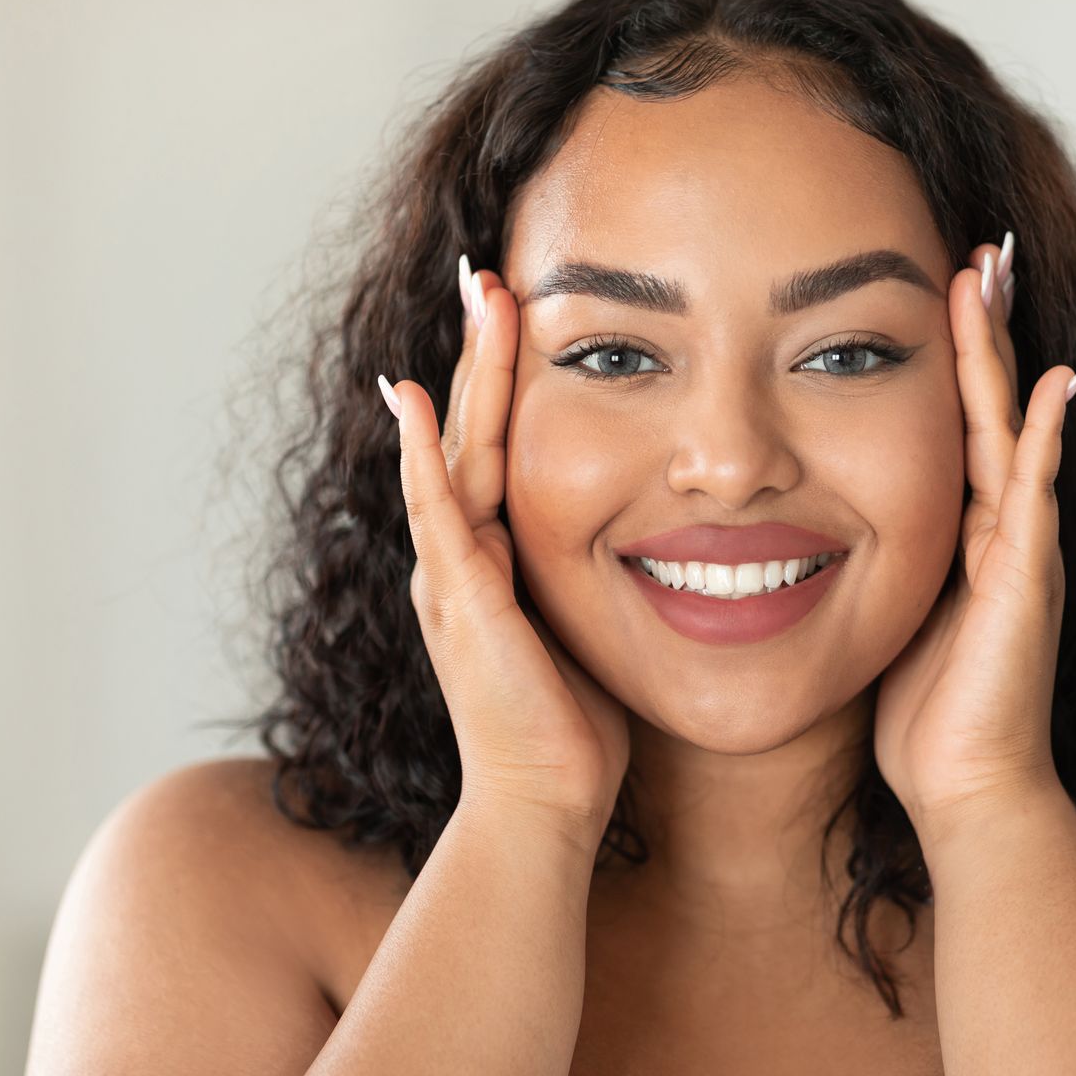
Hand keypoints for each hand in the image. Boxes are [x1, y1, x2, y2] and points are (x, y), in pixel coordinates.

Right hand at [380, 255, 630, 841]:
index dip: (510, 374)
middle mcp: (462, 554)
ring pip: (455, 452)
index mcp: (496, 555)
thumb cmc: (577, 730)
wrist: (546, 807)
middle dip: (482, 348)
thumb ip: (601, 577)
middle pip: (472, 427)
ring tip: (472, 297)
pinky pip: (438, 515)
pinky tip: (414, 400)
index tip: (525, 304)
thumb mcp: (593, 628)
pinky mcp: (462, 604)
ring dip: (464, 372)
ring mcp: (453, 576)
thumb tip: (661, 538)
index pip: (501, 442)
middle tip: (487, 268)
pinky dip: (424, 457)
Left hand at [872, 235, 1075, 826]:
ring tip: (993, 276)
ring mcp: (1021, 548)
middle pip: (988, 403)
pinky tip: (1055, 377)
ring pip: (1009, 426)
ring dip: (1000, 350)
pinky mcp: (1028, 579)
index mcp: (963, 533)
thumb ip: (875, 566)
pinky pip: (1035, 491)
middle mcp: (1002, 528)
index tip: (935, 285)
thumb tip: (817, 530)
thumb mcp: (887, 618)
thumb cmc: (925, 720)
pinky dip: (1045, 433)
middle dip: (980, 326)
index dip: (947, 355)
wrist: (969, 791)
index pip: (953, 421)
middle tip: (977, 248)